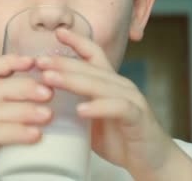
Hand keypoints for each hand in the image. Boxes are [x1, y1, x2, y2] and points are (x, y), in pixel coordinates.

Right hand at [0, 55, 52, 180]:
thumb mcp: (6, 132)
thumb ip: (17, 114)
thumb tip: (52, 100)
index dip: (13, 62)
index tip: (35, 62)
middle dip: (27, 87)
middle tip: (51, 93)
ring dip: (25, 111)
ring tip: (48, 116)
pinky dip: (14, 132)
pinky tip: (34, 136)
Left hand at [36, 28, 191, 179]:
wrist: (152, 159)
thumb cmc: (120, 138)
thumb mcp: (93, 118)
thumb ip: (74, 106)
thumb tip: (43, 100)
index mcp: (109, 82)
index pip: (93, 54)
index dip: (76, 41)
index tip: (57, 32)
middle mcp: (121, 85)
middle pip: (90, 67)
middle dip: (62, 62)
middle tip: (39, 61)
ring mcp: (131, 99)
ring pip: (99, 84)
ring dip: (73, 80)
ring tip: (50, 79)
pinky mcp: (137, 118)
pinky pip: (117, 108)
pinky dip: (98, 107)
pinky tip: (80, 110)